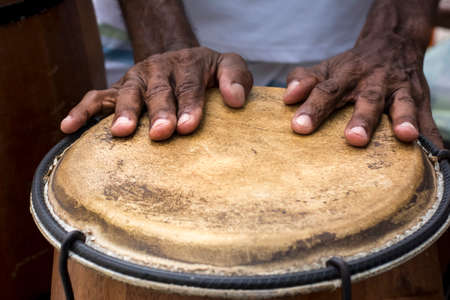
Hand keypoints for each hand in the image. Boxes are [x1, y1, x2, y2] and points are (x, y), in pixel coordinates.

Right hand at [60, 47, 252, 139]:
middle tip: (161, 133)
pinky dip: (83, 111)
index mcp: (187, 63)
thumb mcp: (229, 67)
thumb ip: (236, 78)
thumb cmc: (209, 73)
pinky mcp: (119, 89)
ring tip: (122, 132)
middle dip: (159, 112)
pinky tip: (68, 127)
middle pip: (158, 90)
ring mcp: (136, 78)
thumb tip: (235, 99)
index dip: (189, 105)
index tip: (188, 126)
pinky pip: (96, 97)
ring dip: (125, 112)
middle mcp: (159, 69)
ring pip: (127, 92)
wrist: (183, 61)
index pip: (189, 85)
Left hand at [283, 33, 442, 147]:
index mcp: (345, 75)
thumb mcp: (325, 68)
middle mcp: (373, 81)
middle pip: (366, 100)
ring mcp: (399, 89)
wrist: (390, 44)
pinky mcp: (419, 98)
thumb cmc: (350, 67)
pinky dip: (431, 135)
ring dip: (404, 119)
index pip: (326, 91)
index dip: (313, 109)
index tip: (299, 128)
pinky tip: (436, 153)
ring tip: (406, 136)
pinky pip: (427, 117)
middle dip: (361, 119)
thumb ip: (304, 81)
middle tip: (353, 139)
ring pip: (402, 103)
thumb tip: (287, 98)